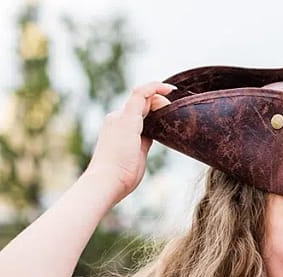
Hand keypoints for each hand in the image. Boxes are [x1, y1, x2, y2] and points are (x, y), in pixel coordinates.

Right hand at [86, 81, 174, 201]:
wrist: (106, 181)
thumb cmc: (121, 177)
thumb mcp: (137, 156)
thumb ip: (143, 143)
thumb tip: (153, 137)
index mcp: (118, 128)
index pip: (138, 112)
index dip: (154, 108)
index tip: (169, 109)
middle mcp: (117, 119)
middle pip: (141, 103)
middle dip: (160, 102)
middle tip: (176, 106)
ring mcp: (120, 118)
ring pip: (142, 97)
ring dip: (159, 95)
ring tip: (174, 95)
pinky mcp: (127, 119)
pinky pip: (141, 94)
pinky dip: (155, 88)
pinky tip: (169, 89)